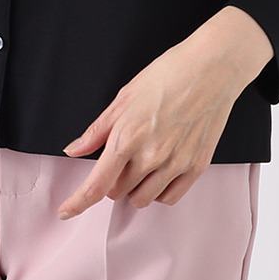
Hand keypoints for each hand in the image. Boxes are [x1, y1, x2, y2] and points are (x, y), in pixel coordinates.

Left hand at [56, 6, 273, 215]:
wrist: (212, 68)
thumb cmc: (169, 74)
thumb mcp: (124, 97)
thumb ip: (97, 130)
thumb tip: (73, 150)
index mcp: (127, 137)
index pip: (96, 185)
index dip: (76, 203)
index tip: (66, 212)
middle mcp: (150, 156)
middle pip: (117, 193)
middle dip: (112, 180)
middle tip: (121, 156)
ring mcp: (175, 164)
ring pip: (142, 199)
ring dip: (134, 188)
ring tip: (142, 161)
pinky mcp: (196, 167)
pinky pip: (169, 198)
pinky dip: (159, 191)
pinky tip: (160, 172)